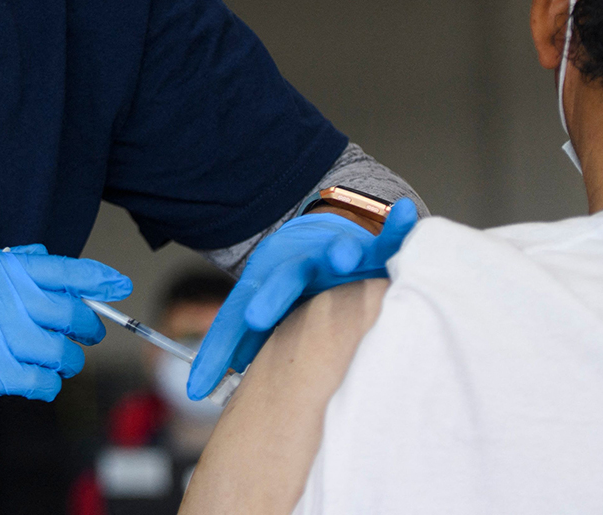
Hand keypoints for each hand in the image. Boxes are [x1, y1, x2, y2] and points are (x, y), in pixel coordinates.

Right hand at [0, 245, 130, 401]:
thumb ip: (6, 264)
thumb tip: (41, 260)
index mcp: (4, 270)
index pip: (67, 271)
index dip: (98, 278)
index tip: (117, 285)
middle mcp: (12, 300)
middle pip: (73, 315)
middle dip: (87, 326)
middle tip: (86, 333)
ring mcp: (5, 338)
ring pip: (63, 353)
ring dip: (68, 359)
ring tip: (61, 360)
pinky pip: (42, 383)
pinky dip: (48, 385)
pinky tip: (40, 381)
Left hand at [187, 199, 417, 399]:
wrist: (323, 230)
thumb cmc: (294, 282)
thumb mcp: (260, 305)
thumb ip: (232, 342)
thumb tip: (196, 389)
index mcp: (275, 281)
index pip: (251, 305)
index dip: (242, 324)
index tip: (233, 343)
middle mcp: (305, 264)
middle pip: (289, 277)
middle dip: (277, 292)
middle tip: (258, 315)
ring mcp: (340, 253)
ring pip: (339, 252)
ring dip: (341, 252)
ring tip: (343, 257)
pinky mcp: (376, 246)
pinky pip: (389, 235)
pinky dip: (398, 224)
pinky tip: (405, 213)